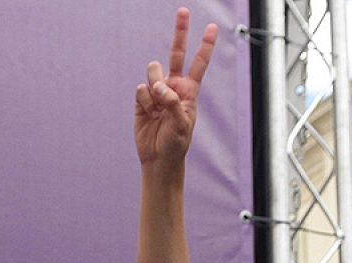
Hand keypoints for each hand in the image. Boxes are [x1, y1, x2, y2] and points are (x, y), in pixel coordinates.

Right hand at [134, 8, 216, 165]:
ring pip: (153, 71)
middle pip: (176, 53)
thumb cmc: (176, 143)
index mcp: (189, 90)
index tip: (211, 27)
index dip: (205, 45)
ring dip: (154, 83)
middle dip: (180, 32)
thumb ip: (171, 102)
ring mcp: (155, 92)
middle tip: (183, 10)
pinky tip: (148, 113)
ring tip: (156, 102)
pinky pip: (140, 90)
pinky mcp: (140, 100)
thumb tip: (157, 85)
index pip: (199, 63)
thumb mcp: (181, 124)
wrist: (157, 158)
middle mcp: (173, 86)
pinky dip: (143, 101)